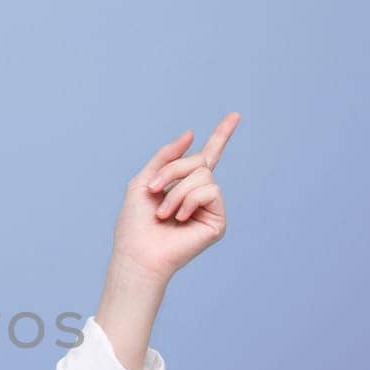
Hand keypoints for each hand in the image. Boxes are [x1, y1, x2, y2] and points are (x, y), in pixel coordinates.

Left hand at [111, 112, 238, 281]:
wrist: (137, 253)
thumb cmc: (135, 223)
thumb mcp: (144, 181)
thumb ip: (166, 156)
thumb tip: (191, 134)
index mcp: (183, 184)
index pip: (207, 156)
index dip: (221, 135)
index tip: (235, 116)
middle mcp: (200, 194)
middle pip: (199, 161)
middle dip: (172, 171)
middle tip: (154, 190)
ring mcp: (210, 208)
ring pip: (204, 175)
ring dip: (177, 191)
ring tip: (164, 213)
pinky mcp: (217, 221)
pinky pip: (210, 191)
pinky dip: (189, 201)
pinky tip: (178, 219)